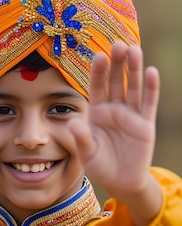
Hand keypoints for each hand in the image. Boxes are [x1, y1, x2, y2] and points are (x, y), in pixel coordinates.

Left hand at [69, 41, 160, 225]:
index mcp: (96, 112)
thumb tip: (74, 122)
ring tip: (134, 49)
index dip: (98, 71)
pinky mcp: (145, 125)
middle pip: (115, 81)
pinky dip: (150, 88)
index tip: (98, 54)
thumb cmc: (100, 165)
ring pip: (132, 87)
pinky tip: (151, 72)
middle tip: (118, 43)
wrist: (120, 182)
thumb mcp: (87, 153)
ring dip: (134, 69)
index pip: (96, 87)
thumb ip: (81, 138)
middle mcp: (113, 109)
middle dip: (116, 63)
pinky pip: (148, 103)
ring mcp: (130, 115)